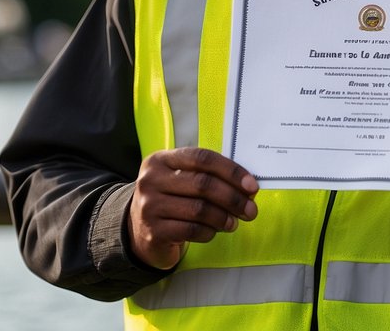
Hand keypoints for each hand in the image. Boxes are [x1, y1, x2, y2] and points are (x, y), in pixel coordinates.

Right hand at [129, 146, 258, 268]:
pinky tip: (214, 231)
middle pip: (203, 184)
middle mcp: (151, 180)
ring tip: (234, 222)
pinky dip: (209, 231)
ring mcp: (150, 206)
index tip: (251, 185)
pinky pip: (191, 230)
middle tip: (250, 209)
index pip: (202, 158)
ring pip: (199, 209)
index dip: (231, 171)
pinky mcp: (153, 231)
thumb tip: (247, 187)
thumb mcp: (181, 180)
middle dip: (233, 197)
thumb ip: (208, 177)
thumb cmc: (169, 201)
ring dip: (224, 217)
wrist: (138, 231)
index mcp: (161, 160)